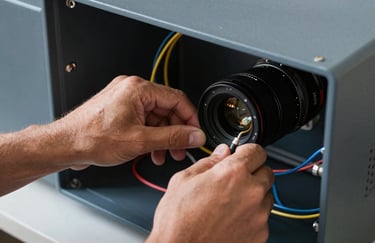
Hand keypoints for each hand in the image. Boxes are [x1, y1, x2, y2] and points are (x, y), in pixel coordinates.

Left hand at [55, 75, 205, 167]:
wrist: (66, 144)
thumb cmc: (92, 138)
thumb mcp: (140, 140)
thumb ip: (172, 137)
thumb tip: (194, 135)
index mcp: (138, 89)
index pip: (177, 99)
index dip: (190, 119)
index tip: (195, 134)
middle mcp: (132, 89)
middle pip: (167, 109)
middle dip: (176, 132)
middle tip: (181, 148)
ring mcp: (125, 99)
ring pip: (156, 117)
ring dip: (163, 137)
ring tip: (165, 154)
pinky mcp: (120, 109)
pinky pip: (144, 120)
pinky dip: (150, 135)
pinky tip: (151, 150)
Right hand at [147, 143, 273, 242]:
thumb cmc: (178, 221)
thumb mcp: (184, 180)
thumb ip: (209, 162)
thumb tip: (222, 153)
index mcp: (233, 173)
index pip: (257, 151)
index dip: (247, 151)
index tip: (243, 155)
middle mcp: (251, 193)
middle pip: (266, 172)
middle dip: (252, 173)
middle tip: (235, 180)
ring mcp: (258, 216)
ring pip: (266, 196)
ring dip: (253, 195)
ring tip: (230, 203)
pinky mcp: (260, 235)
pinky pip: (262, 218)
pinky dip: (252, 216)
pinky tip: (231, 219)